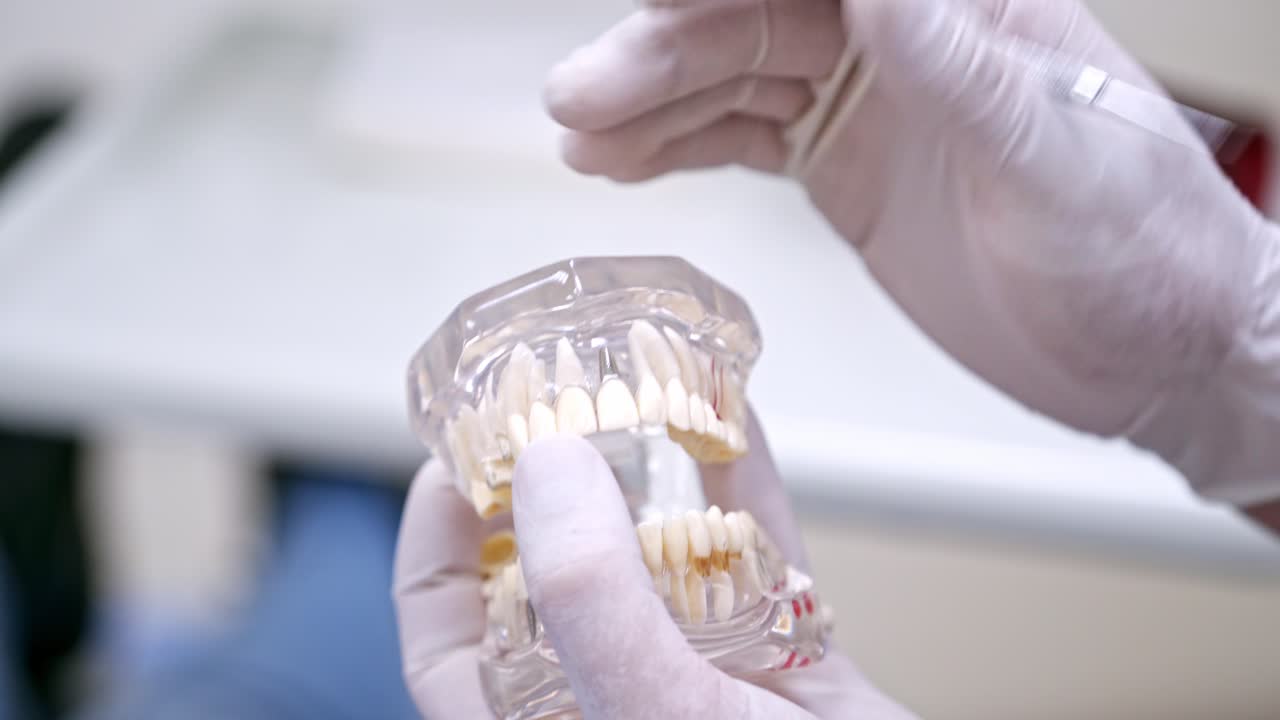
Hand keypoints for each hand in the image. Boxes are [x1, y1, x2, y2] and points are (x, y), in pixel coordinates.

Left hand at [394, 418, 916, 717]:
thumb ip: (594, 603)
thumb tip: (545, 468)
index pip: (449, 643)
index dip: (438, 548)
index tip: (452, 458)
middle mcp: (613, 706)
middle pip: (550, 582)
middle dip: (548, 486)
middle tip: (550, 399)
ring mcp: (700, 687)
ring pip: (654, 560)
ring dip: (649, 474)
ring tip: (631, 390)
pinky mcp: (786, 670)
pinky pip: (756, 555)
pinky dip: (745, 484)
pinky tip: (732, 417)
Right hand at [543, 0, 1279, 504]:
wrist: (1155, 353)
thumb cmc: (1147, 251)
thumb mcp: (1054, 156)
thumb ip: (953, 65)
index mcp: (965, 9)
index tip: (654, 2)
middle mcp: (906, 42)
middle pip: (754, 21)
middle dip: (660, 52)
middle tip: (583, 92)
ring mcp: (869, 104)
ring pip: (733, 81)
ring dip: (651, 104)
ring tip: (580, 131)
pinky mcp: (845, 168)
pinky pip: (742, 141)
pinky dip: (678, 148)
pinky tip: (623, 160)